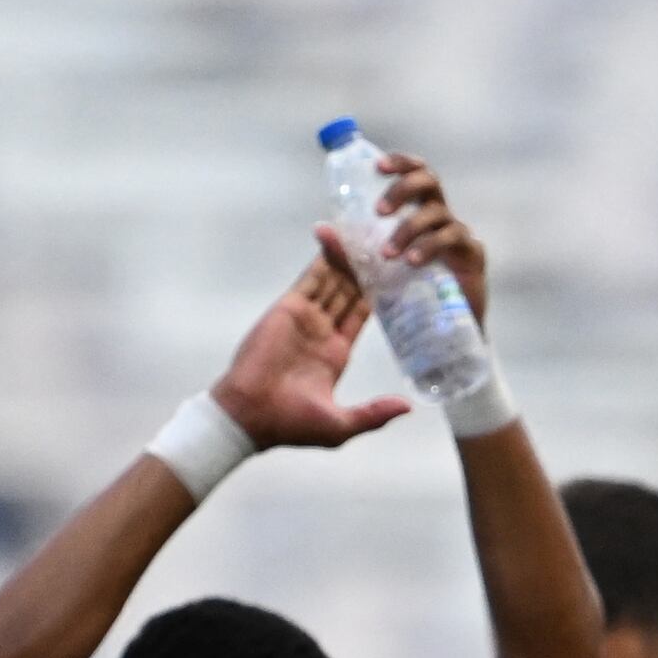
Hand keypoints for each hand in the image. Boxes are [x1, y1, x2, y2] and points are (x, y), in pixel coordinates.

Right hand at [212, 251, 408, 449]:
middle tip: (383, 242)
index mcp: (337, 353)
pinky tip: (336, 237)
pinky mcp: (289, 308)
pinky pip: (310, 276)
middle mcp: (323, 330)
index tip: (394, 274)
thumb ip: (374, 414)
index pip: (362, 314)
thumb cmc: (291, 425)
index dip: (378, 293)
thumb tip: (407, 406)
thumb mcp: (341, 425)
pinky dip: (323, 256)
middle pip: (349, 290)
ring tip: (365, 232)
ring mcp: (306, 317)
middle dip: (364, 268)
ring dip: (347, 256)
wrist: (249, 415)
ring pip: (332, 279)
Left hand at [350, 148, 488, 330]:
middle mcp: (440, 215)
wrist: (442, 328)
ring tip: (388, 254)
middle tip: (380, 211)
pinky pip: (451, 239)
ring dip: (408, 229)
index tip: (377, 167)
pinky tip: (412, 262)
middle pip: (429, 180)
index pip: (414, 172)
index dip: (399, 162)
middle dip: (402, 189)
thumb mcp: (371, 269)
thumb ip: (347, 251)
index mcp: (419, 209)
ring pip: (435, 213)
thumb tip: (320, 228)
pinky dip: (428, 247)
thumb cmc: (407, 292)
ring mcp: (458, 232)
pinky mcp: (472, 253)